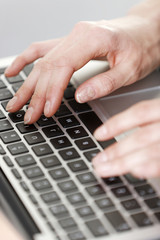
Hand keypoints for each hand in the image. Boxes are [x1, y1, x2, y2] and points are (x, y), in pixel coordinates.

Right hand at [5, 14, 159, 123]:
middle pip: (48, 67)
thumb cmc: (142, 46)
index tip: (46, 110)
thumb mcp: (131, 69)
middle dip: (36, 94)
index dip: (52, 91)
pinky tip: (14, 71)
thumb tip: (79, 96)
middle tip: (27, 114)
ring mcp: (72, 38)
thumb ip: (105, 83)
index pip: (63, 68)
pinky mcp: (70, 43)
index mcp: (93, 38)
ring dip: (28, 84)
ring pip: (42, 61)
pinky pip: (43, 50)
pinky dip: (27, 60)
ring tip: (16, 101)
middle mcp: (78, 35)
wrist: (146, 30)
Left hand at [92, 98, 159, 177]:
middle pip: (142, 137)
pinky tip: (136, 172)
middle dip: (117, 150)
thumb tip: (122, 127)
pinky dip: (152, 168)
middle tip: (97, 161)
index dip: (118, 123)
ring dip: (126, 163)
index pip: (141, 112)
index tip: (98, 135)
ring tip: (105, 169)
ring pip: (151, 151)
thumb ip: (149, 116)